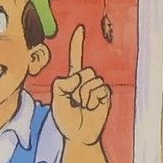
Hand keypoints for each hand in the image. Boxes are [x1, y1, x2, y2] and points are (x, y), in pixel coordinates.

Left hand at [52, 24, 112, 145]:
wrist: (78, 134)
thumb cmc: (66, 118)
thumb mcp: (56, 99)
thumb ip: (61, 84)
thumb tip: (78, 77)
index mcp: (72, 79)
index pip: (75, 58)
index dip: (77, 44)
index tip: (80, 29)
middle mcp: (85, 80)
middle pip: (84, 71)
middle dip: (76, 87)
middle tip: (74, 102)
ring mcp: (96, 87)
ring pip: (91, 80)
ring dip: (83, 95)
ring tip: (82, 106)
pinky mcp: (105, 94)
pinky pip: (99, 89)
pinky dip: (91, 100)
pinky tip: (90, 108)